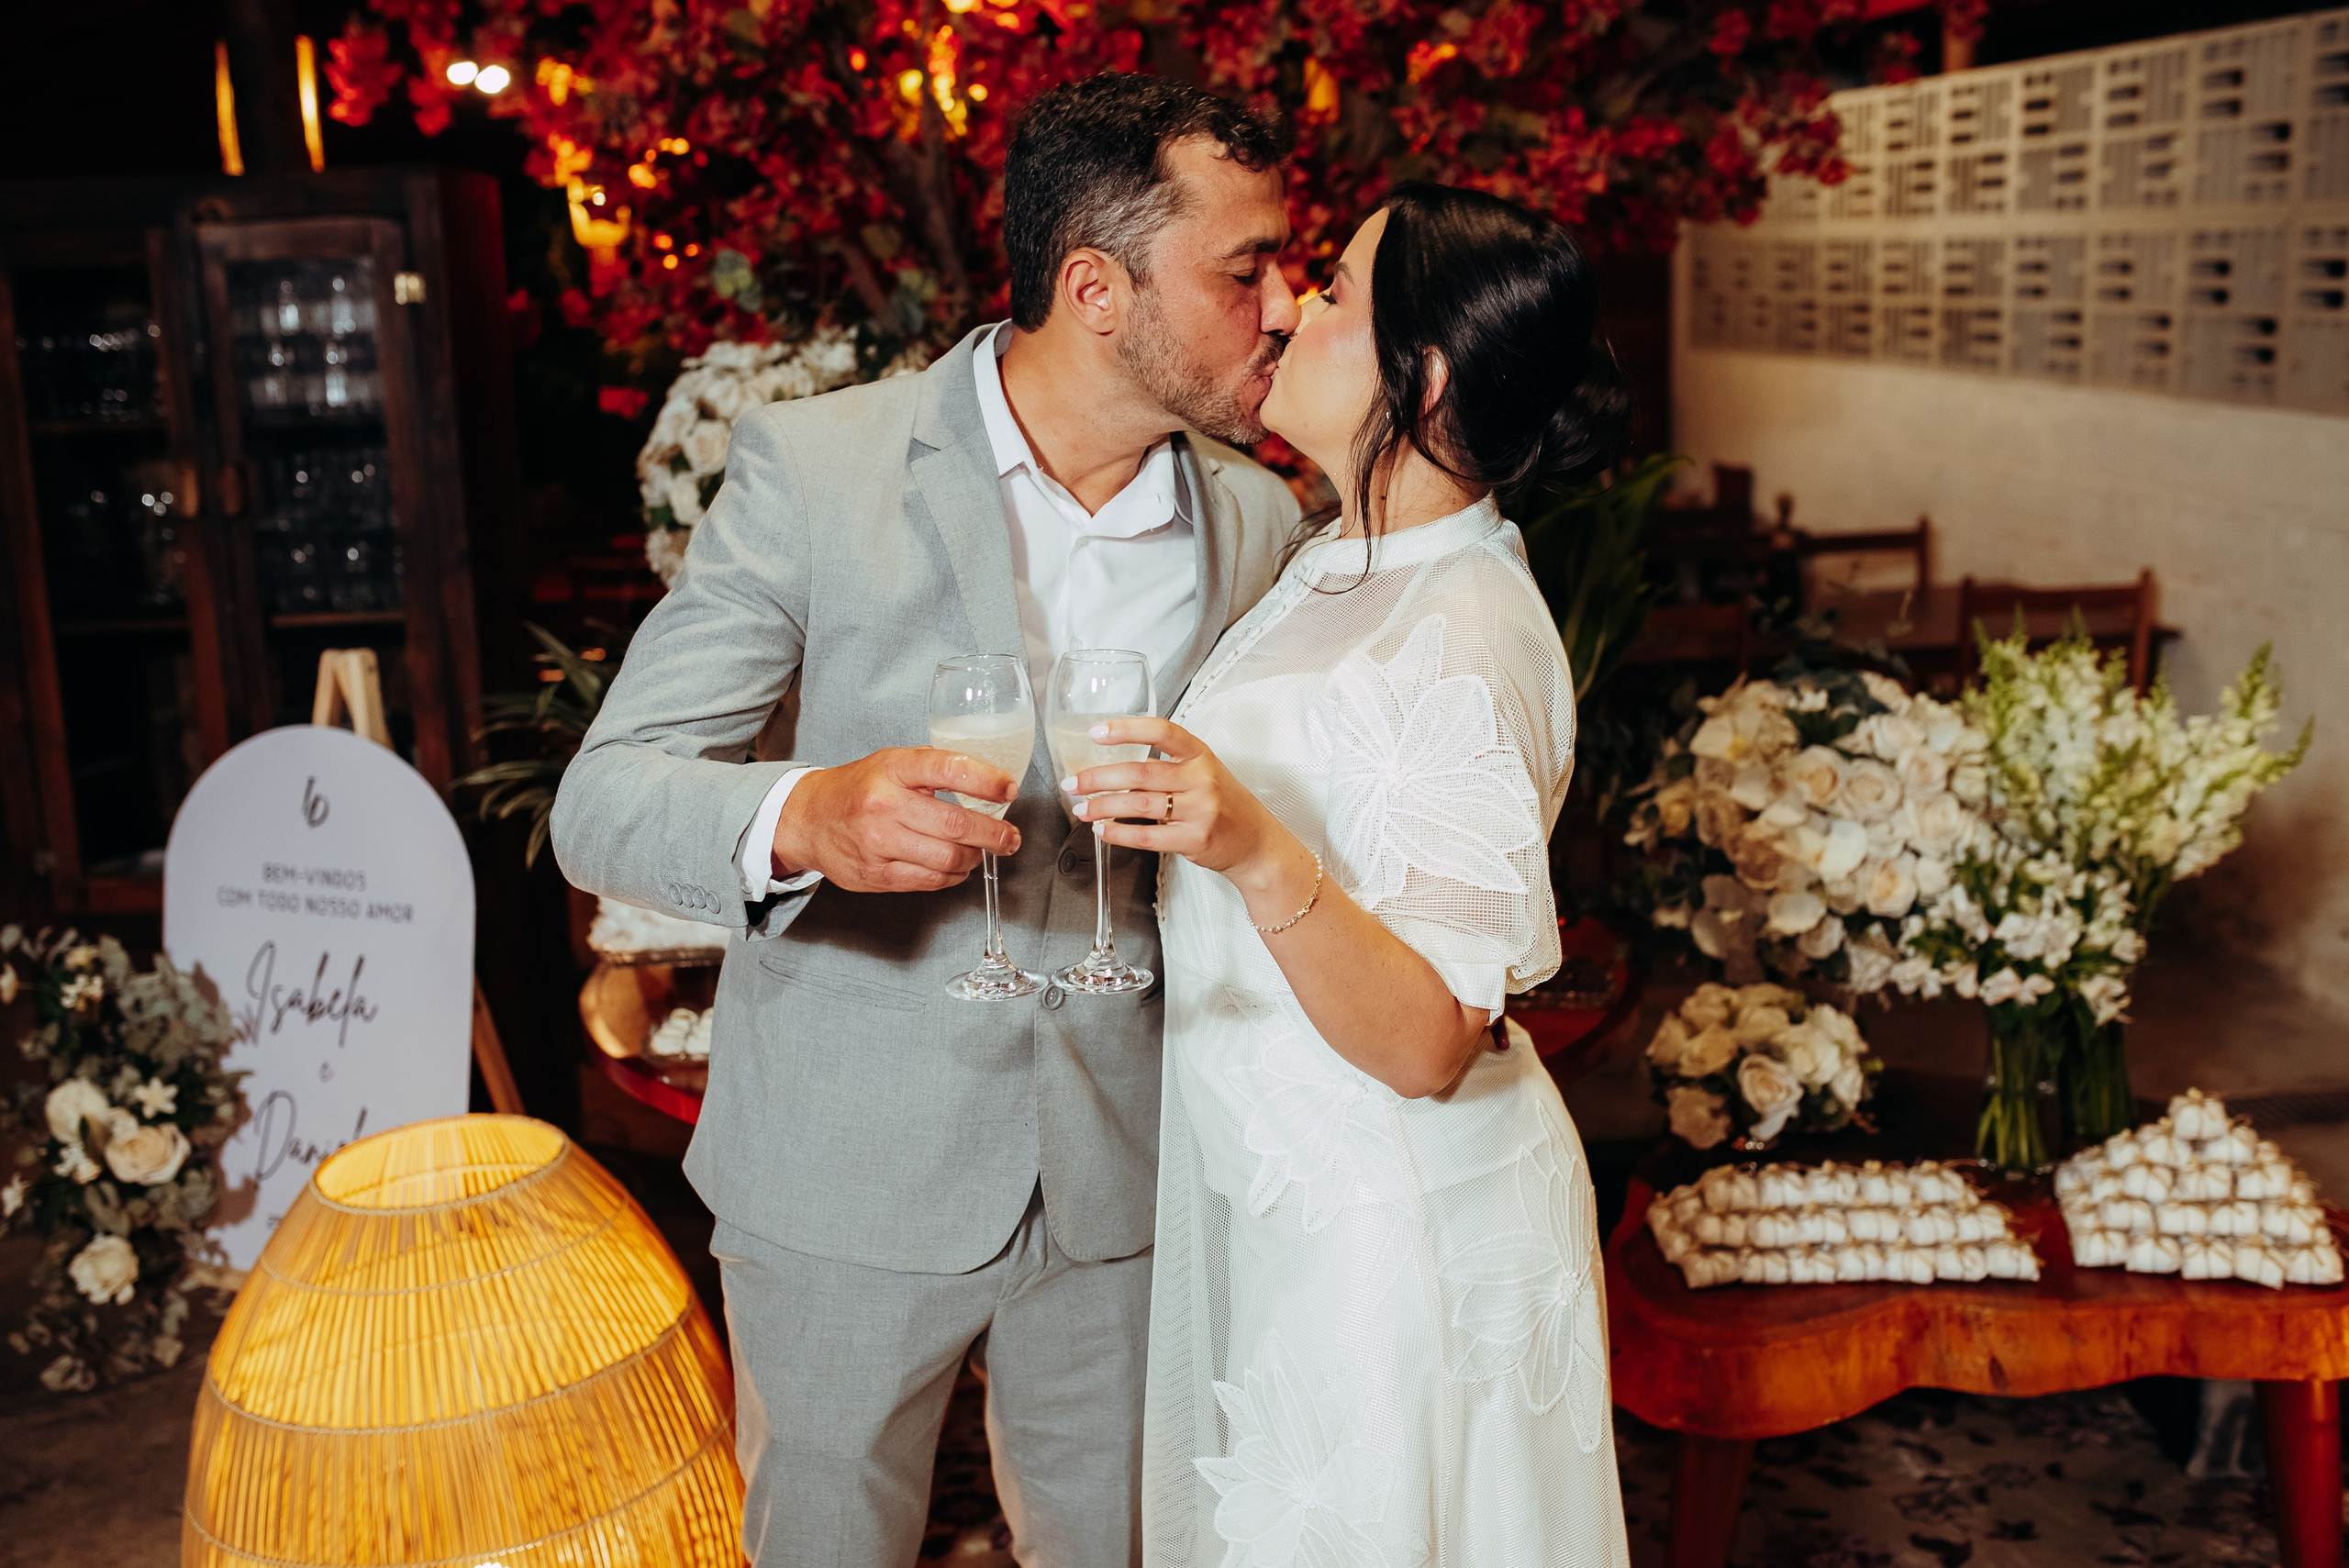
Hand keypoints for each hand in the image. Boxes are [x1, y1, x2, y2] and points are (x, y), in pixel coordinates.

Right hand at [773, 747, 1020, 892]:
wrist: (808, 819)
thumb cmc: (859, 788)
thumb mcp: (893, 762)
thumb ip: (935, 770)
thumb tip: (989, 786)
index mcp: (893, 769)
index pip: (949, 769)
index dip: (986, 781)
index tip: (1009, 790)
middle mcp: (884, 805)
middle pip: (956, 824)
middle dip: (994, 834)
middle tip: (1010, 837)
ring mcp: (878, 843)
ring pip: (948, 858)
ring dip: (975, 858)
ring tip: (982, 852)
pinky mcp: (875, 875)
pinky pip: (930, 880)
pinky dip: (953, 875)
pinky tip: (958, 866)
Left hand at [1066, 718, 1309, 907]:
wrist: (1256, 843)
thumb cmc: (1224, 804)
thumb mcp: (1203, 774)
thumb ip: (1166, 767)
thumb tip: (1112, 768)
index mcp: (1200, 754)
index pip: (1162, 731)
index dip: (1127, 729)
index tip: (1096, 732)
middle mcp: (1201, 778)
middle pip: (1139, 773)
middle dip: (1098, 778)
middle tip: (1073, 782)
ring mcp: (1199, 810)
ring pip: (1138, 805)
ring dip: (1102, 807)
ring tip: (1081, 809)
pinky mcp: (1194, 839)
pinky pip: (1146, 836)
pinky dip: (1119, 833)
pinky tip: (1102, 830)